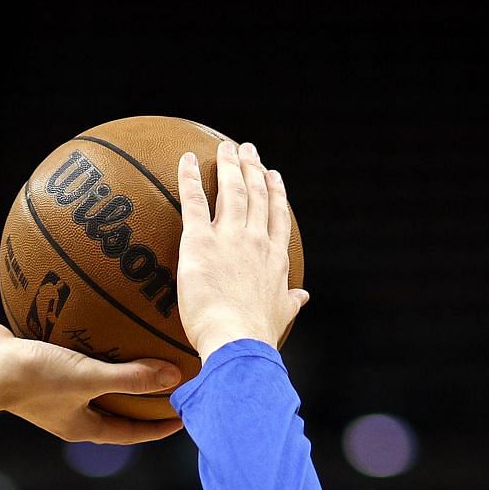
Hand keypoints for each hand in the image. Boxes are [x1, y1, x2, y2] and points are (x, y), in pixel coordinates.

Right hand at [0, 323, 185, 444]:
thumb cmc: (32, 378)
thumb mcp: (88, 378)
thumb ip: (131, 378)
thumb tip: (175, 377)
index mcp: (81, 427)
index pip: (131, 433)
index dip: (159, 427)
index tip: (184, 416)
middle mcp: (67, 413)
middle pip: (115, 410)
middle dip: (142, 401)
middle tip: (169, 385)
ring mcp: (51, 391)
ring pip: (93, 383)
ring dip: (116, 371)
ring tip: (140, 350)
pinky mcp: (38, 366)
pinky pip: (73, 357)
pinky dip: (91, 345)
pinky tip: (101, 320)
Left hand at [175, 140, 309, 360]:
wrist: (238, 341)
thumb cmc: (257, 335)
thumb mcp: (281, 316)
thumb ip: (290, 302)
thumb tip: (303, 297)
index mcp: (276, 258)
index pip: (277, 216)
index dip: (275, 192)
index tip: (273, 176)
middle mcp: (257, 241)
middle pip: (257, 195)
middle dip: (253, 169)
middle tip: (247, 150)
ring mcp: (230, 238)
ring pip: (232, 190)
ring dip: (230, 165)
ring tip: (226, 148)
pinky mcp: (201, 241)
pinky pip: (193, 201)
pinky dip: (189, 177)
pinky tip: (185, 158)